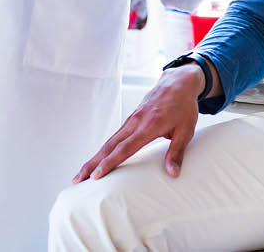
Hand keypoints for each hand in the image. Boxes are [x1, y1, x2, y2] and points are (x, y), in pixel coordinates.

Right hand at [73, 63, 204, 182]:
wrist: (178, 82)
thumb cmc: (184, 107)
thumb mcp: (186, 130)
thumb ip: (176, 152)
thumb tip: (172, 174)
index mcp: (149, 126)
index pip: (125, 148)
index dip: (110, 162)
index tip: (96, 175)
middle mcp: (135, 122)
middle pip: (109, 145)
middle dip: (92, 163)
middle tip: (77, 179)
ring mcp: (131, 119)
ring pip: (109, 141)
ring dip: (95, 157)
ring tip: (81, 174)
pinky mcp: (131, 119)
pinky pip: (115, 136)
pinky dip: (104, 149)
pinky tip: (98, 159)